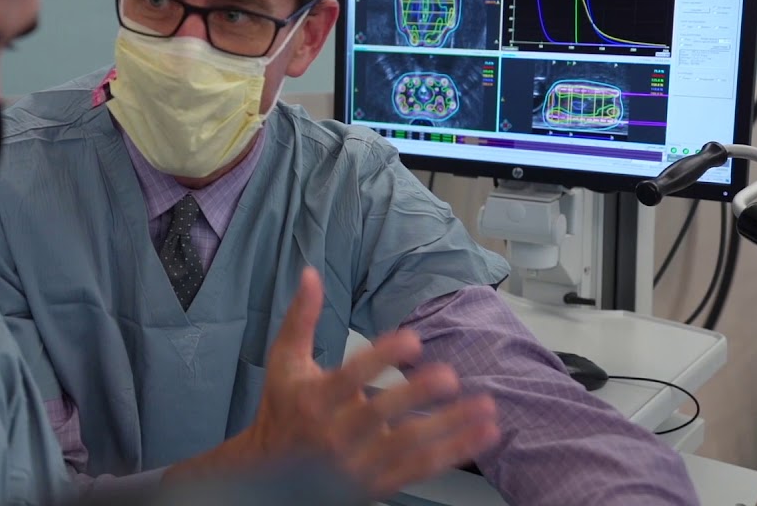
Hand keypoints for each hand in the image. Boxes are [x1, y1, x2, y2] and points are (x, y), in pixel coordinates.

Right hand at [167, 268, 498, 497]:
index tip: (411, 340)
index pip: (349, 377)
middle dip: (416, 394)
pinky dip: (455, 451)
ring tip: (484, 407)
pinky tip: (483, 434)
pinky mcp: (376, 483)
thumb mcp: (284, 363)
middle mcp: (334, 434)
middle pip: (380, 414)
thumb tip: (311, 273)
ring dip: (450, 426)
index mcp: (314, 399)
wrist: (271, 476)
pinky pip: (420, 468)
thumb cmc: (282, 410)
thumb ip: (300, 318)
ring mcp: (357, 463)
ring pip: (408, 445)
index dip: (380, 357)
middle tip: (449, 376)